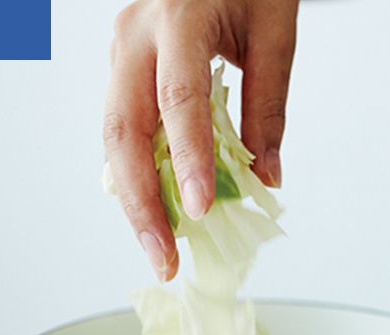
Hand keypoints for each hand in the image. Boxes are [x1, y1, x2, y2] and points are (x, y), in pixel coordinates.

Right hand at [103, 0, 298, 280]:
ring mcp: (121, 50)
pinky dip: (138, 173)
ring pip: (114, 136)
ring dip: (134, 198)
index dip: (186, 159)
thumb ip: (268, 106)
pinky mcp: (122, 66)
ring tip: (160, 246)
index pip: (178, 99)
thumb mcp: (274, 30)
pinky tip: (155, 209)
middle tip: (165, 256)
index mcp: (177, 16)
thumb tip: (266, 177)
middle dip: (141, 202)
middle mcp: (135, 35)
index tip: (202, 210)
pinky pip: (123, 128)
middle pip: (123, 130)